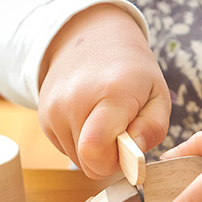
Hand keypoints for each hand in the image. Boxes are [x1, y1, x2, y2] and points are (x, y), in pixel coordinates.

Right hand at [38, 4, 170, 177]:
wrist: (90, 37)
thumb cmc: (131, 69)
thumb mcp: (158, 94)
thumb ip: (153, 129)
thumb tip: (134, 157)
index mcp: (110, 94)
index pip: (96, 153)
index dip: (116, 162)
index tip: (130, 148)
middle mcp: (74, 103)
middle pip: (90, 164)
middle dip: (110, 159)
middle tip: (122, 133)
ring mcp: (53, 111)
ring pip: (78, 160)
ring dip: (96, 151)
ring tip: (105, 122)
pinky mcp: (44, 119)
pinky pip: (66, 150)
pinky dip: (81, 143)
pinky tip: (89, 118)